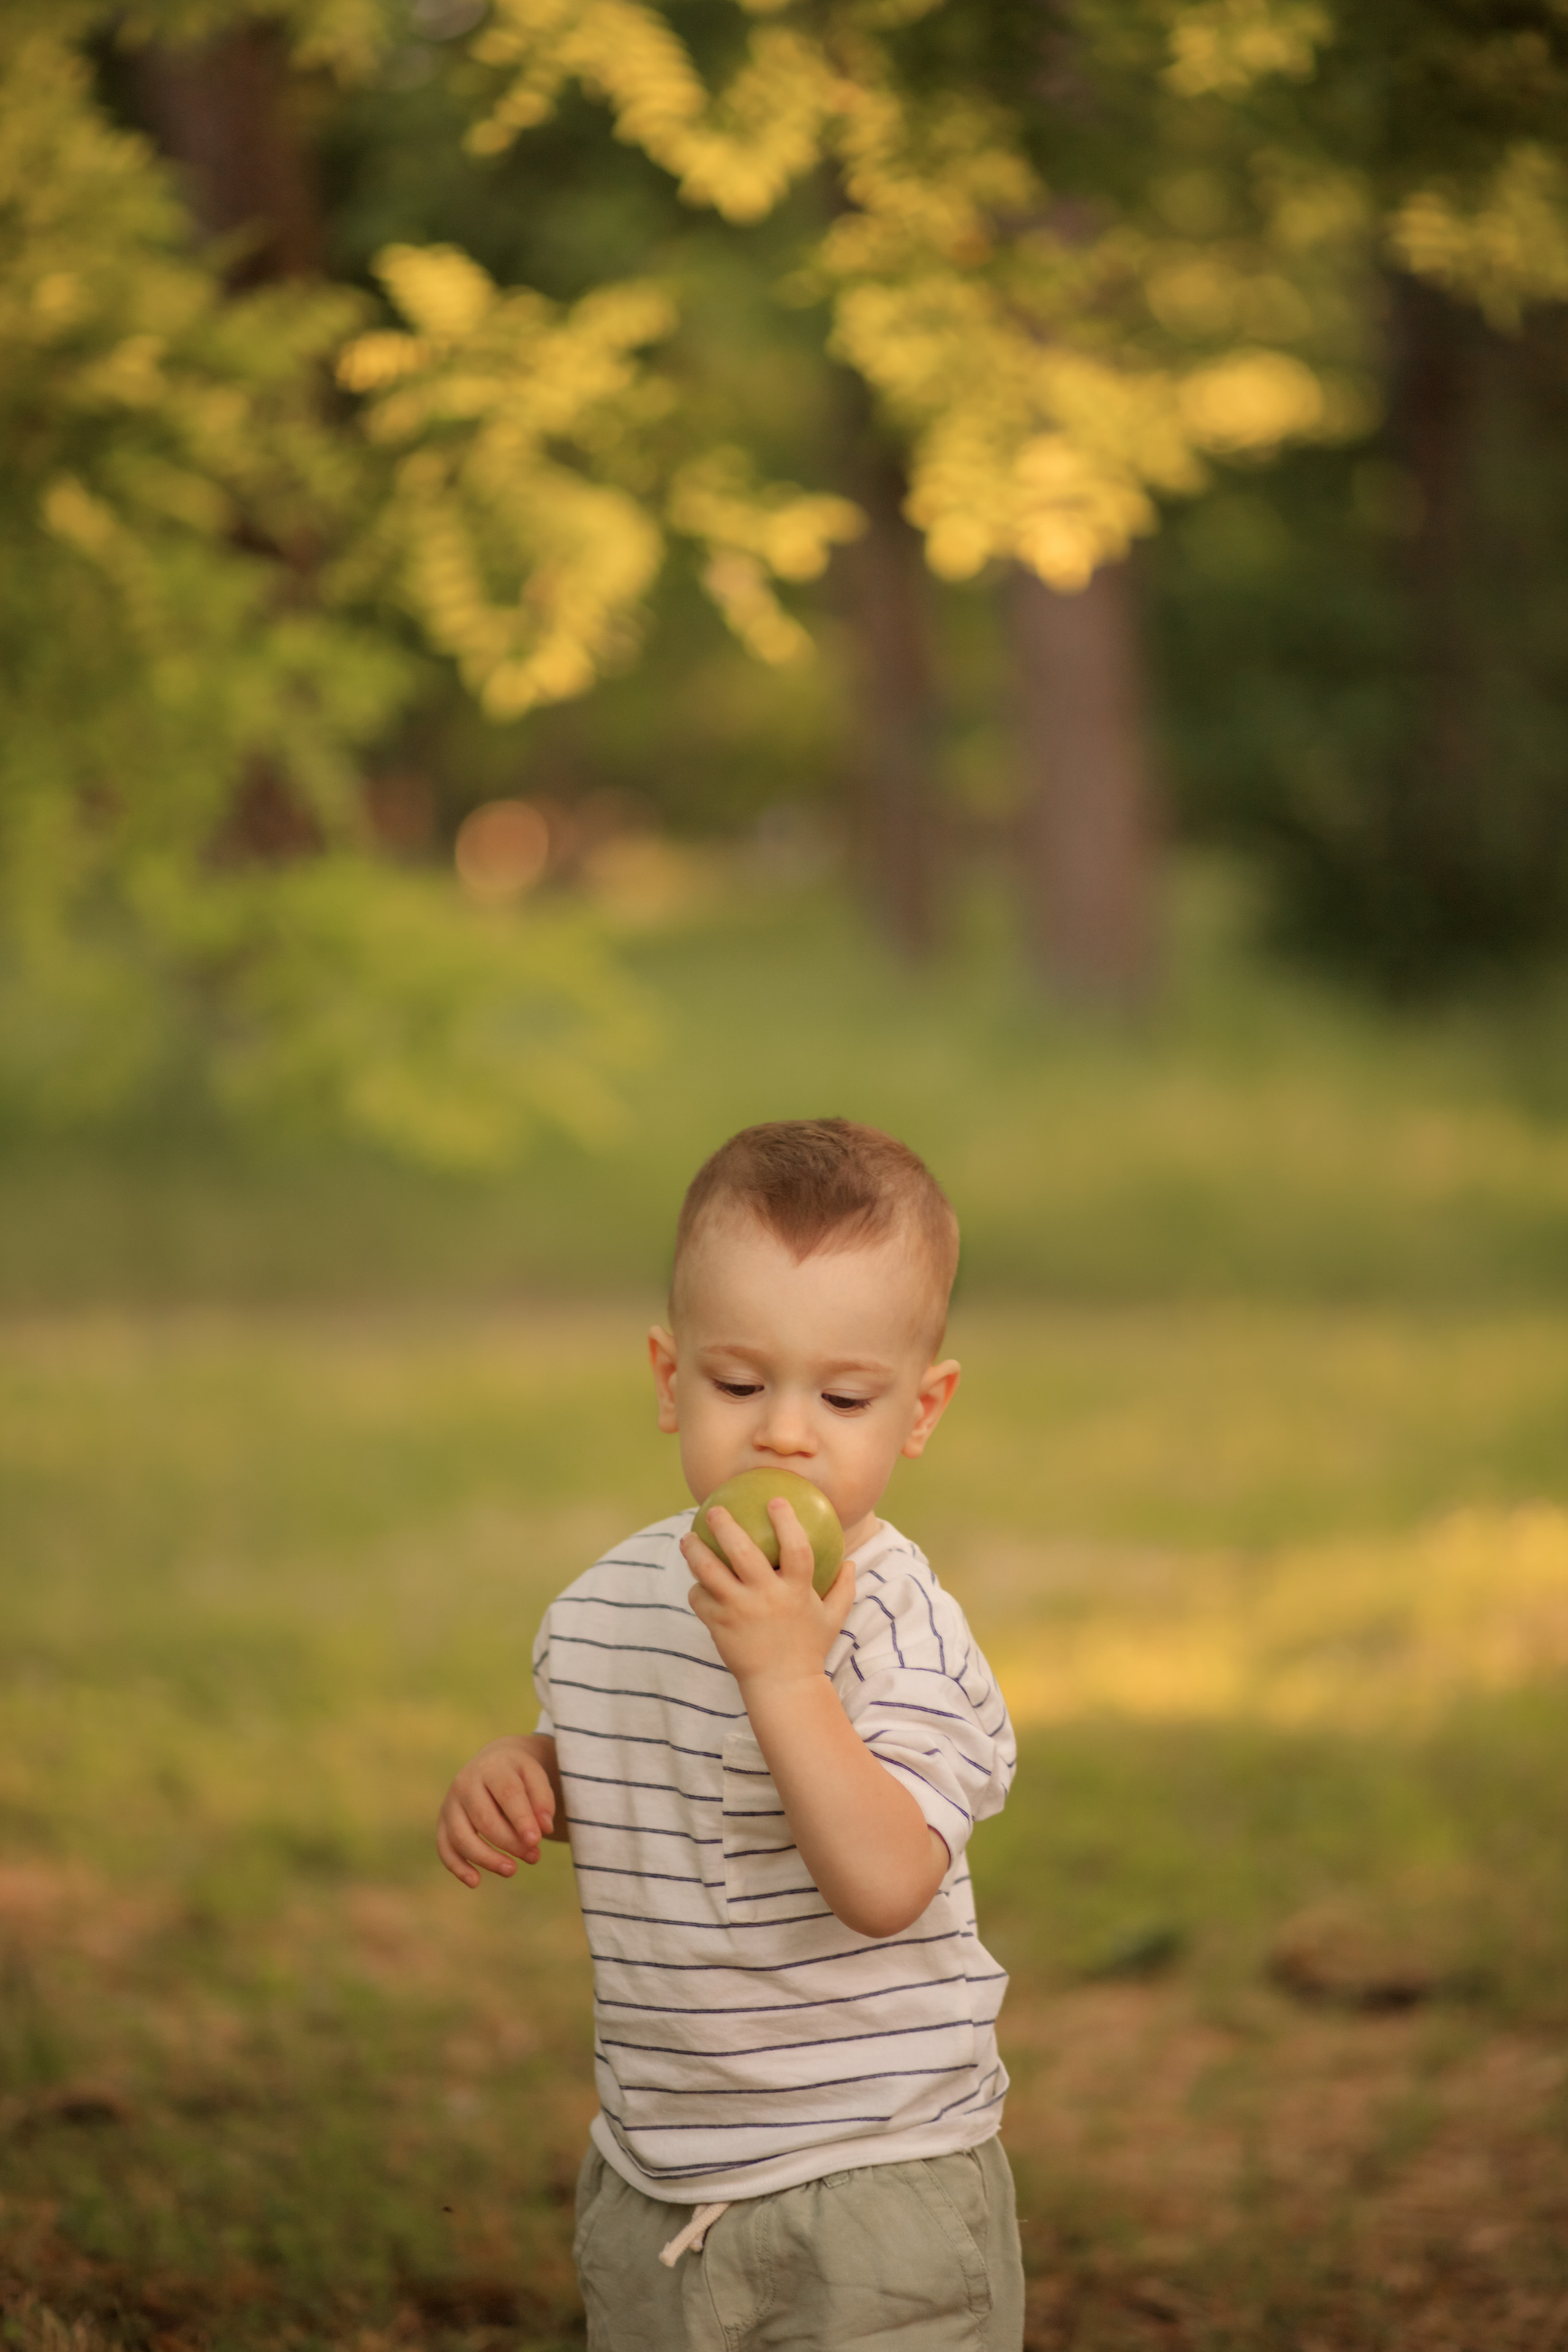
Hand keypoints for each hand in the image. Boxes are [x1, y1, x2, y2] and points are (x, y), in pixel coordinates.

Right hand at [436, 1733, 561, 1887]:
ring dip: (486, 1859)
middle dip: (510, 1842)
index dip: (522, 1819)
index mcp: (492, 1767)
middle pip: (484, 1819)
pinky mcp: (443, 1822)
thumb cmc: (518, 1774)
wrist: (493, 1763)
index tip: (537, 1841)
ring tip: (512, 1871)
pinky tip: (475, 1882)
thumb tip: (544, 1829)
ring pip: (461, 1836)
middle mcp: (465, 1783)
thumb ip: (543, 1799)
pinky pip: (444, 1847)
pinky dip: (457, 1867)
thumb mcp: (534, 1775)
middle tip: (535, 1857)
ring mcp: (450, 1804)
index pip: (507, 1794)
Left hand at [682, 1500, 855, 1691]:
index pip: (796, 1548)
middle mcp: (767, 1597)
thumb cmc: (808, 1649)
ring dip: (694, 1551)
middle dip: (725, 1525)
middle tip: (714, 1510)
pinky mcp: (720, 1625)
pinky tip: (696, 1582)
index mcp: (796, 1591)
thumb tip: (852, 1562)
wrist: (783, 1687)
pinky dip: (697, 1589)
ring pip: (709, 1571)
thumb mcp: (833, 1619)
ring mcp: (740, 1610)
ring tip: (687, 1539)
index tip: (775, 1500)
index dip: (786, 1521)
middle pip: (742, 1551)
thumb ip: (843, 1589)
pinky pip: (700, 1598)